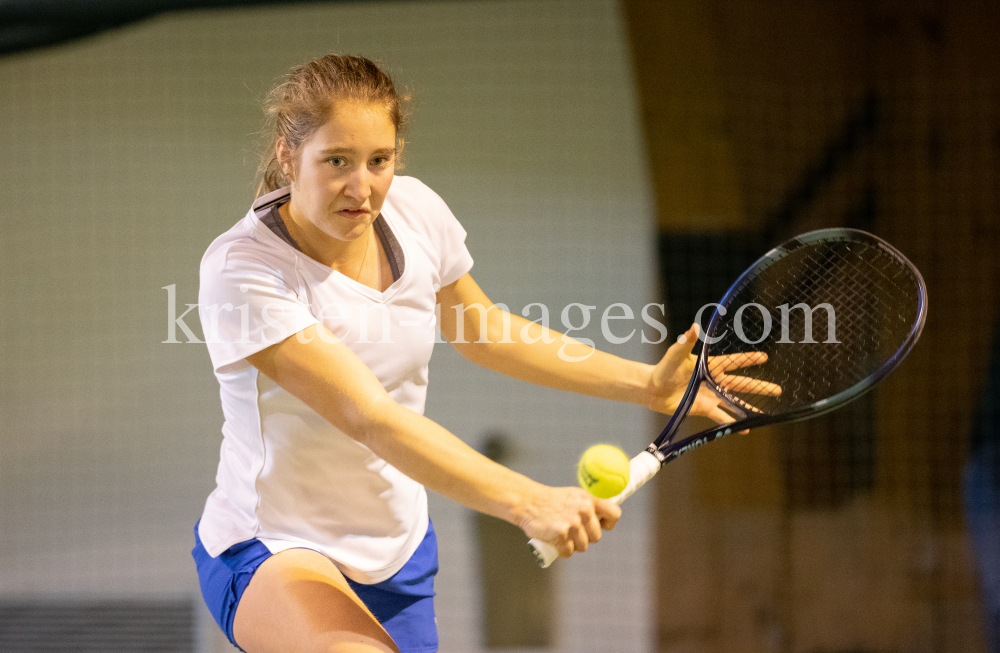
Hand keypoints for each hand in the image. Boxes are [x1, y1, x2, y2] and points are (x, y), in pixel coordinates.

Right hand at [516, 485, 620, 557]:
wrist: (527, 502)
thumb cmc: (551, 502)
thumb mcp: (573, 497)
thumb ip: (588, 506)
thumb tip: (603, 520)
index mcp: (588, 499)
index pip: (614, 513)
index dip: (608, 523)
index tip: (601, 526)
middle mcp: (583, 510)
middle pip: (596, 537)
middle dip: (585, 538)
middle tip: (571, 531)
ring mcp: (572, 522)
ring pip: (583, 547)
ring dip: (572, 545)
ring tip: (561, 534)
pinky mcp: (561, 534)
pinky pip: (568, 552)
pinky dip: (561, 551)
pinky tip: (554, 541)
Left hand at [644, 323, 779, 424]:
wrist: (653, 389)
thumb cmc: (664, 368)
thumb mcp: (676, 354)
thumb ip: (686, 342)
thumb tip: (694, 327)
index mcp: (710, 366)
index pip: (733, 362)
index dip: (748, 360)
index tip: (764, 357)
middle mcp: (714, 381)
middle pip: (741, 384)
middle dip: (759, 387)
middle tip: (778, 390)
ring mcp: (711, 396)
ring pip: (735, 401)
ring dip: (750, 407)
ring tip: (766, 412)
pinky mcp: (704, 408)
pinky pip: (722, 417)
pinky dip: (733, 423)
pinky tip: (745, 429)